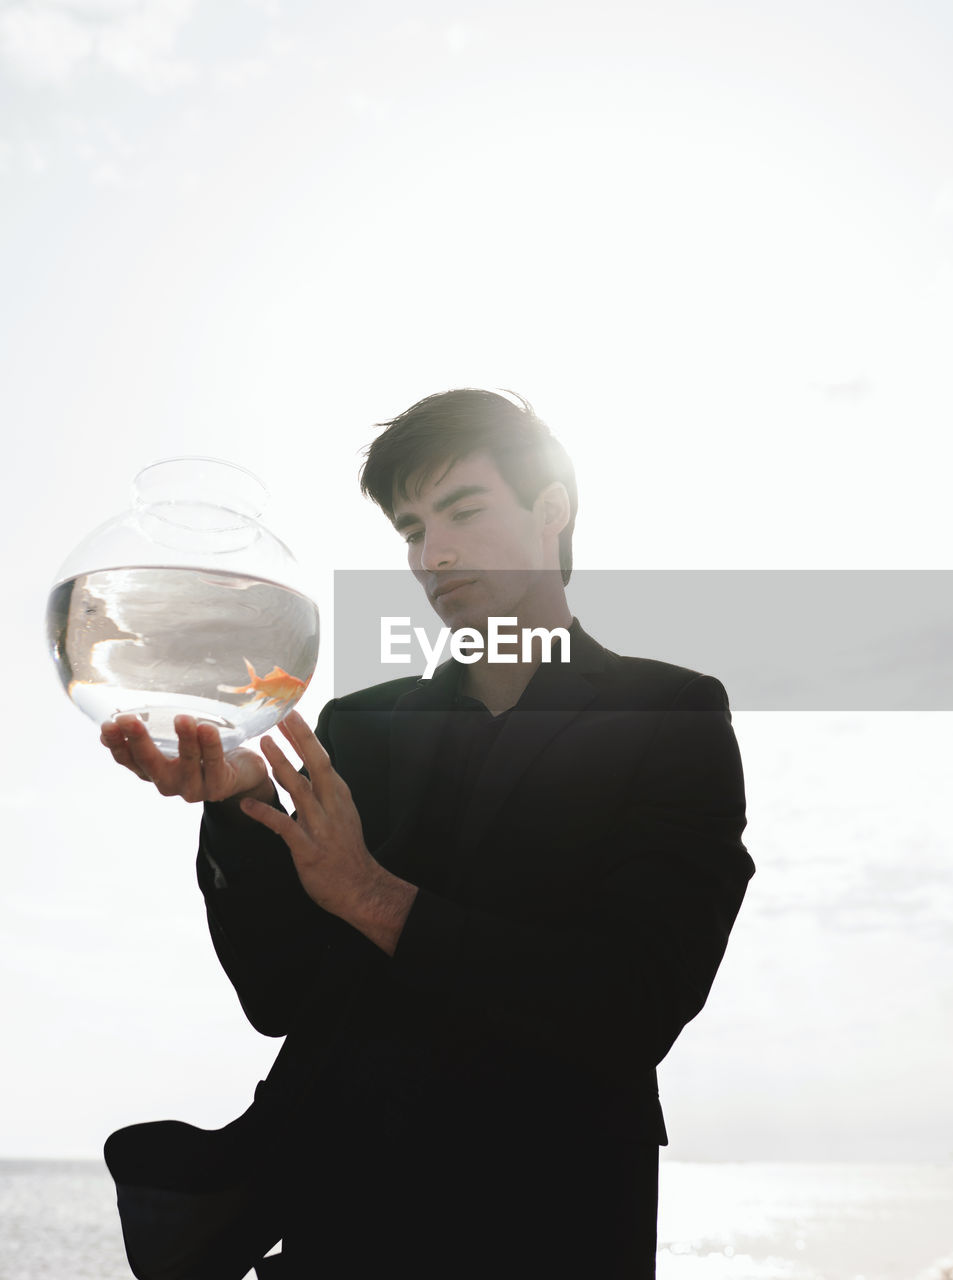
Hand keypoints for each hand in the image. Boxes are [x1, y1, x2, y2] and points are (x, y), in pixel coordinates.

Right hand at [100, 714, 272, 803]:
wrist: (243, 774)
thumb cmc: (203, 752)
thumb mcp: (175, 744)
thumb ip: (152, 736)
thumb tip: (114, 723)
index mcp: (154, 771)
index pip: (129, 760)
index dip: (117, 744)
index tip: (108, 724)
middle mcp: (169, 783)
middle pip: (150, 763)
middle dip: (139, 741)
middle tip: (129, 719)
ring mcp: (194, 788)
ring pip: (187, 763)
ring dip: (184, 740)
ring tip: (183, 718)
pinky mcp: (219, 786)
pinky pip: (214, 763)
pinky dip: (210, 745)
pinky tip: (207, 728)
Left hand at [240, 710, 416, 952]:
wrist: (359, 888)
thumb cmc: (345, 850)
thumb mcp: (340, 814)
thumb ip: (324, 792)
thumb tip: (310, 769)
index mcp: (339, 796)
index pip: (322, 759)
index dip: (306, 737)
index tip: (293, 715)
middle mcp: (332, 806)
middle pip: (316, 765)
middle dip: (299, 739)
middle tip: (281, 717)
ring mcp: (321, 827)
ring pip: (300, 789)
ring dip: (281, 765)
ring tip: (263, 746)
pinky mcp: (308, 849)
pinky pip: (283, 826)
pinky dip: (264, 814)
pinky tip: (246, 804)